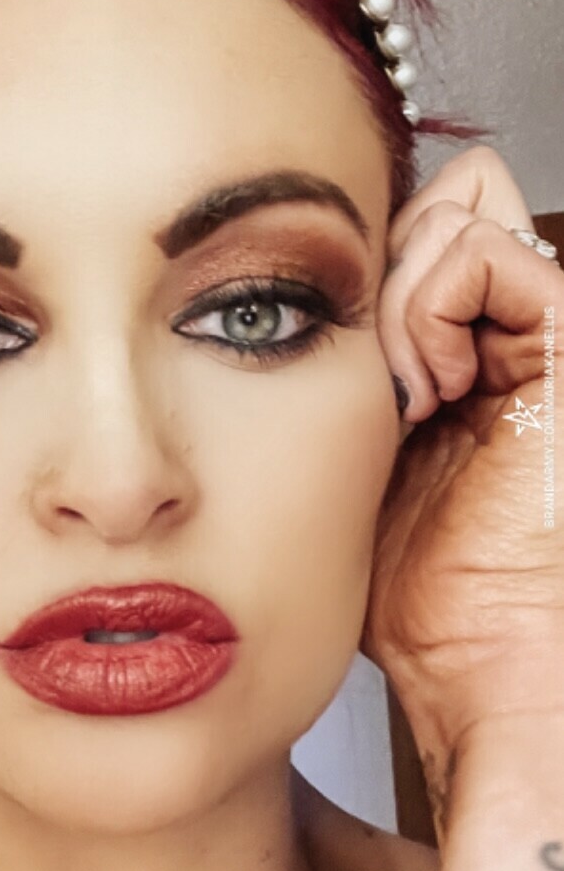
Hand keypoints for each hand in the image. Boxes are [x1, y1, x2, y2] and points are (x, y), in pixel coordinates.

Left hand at [359, 145, 563, 770]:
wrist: (487, 658)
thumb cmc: (431, 588)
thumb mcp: (370, 449)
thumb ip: (372, 363)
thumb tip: (329, 288)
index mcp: (484, 354)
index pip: (424, 236)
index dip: (367, 281)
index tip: (352, 375)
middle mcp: (526, 333)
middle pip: (441, 212)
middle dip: (380, 284)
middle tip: (382, 388)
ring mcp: (554, 333)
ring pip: (452, 222)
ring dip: (397, 308)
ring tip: (408, 401)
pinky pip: (480, 254)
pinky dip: (426, 312)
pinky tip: (427, 392)